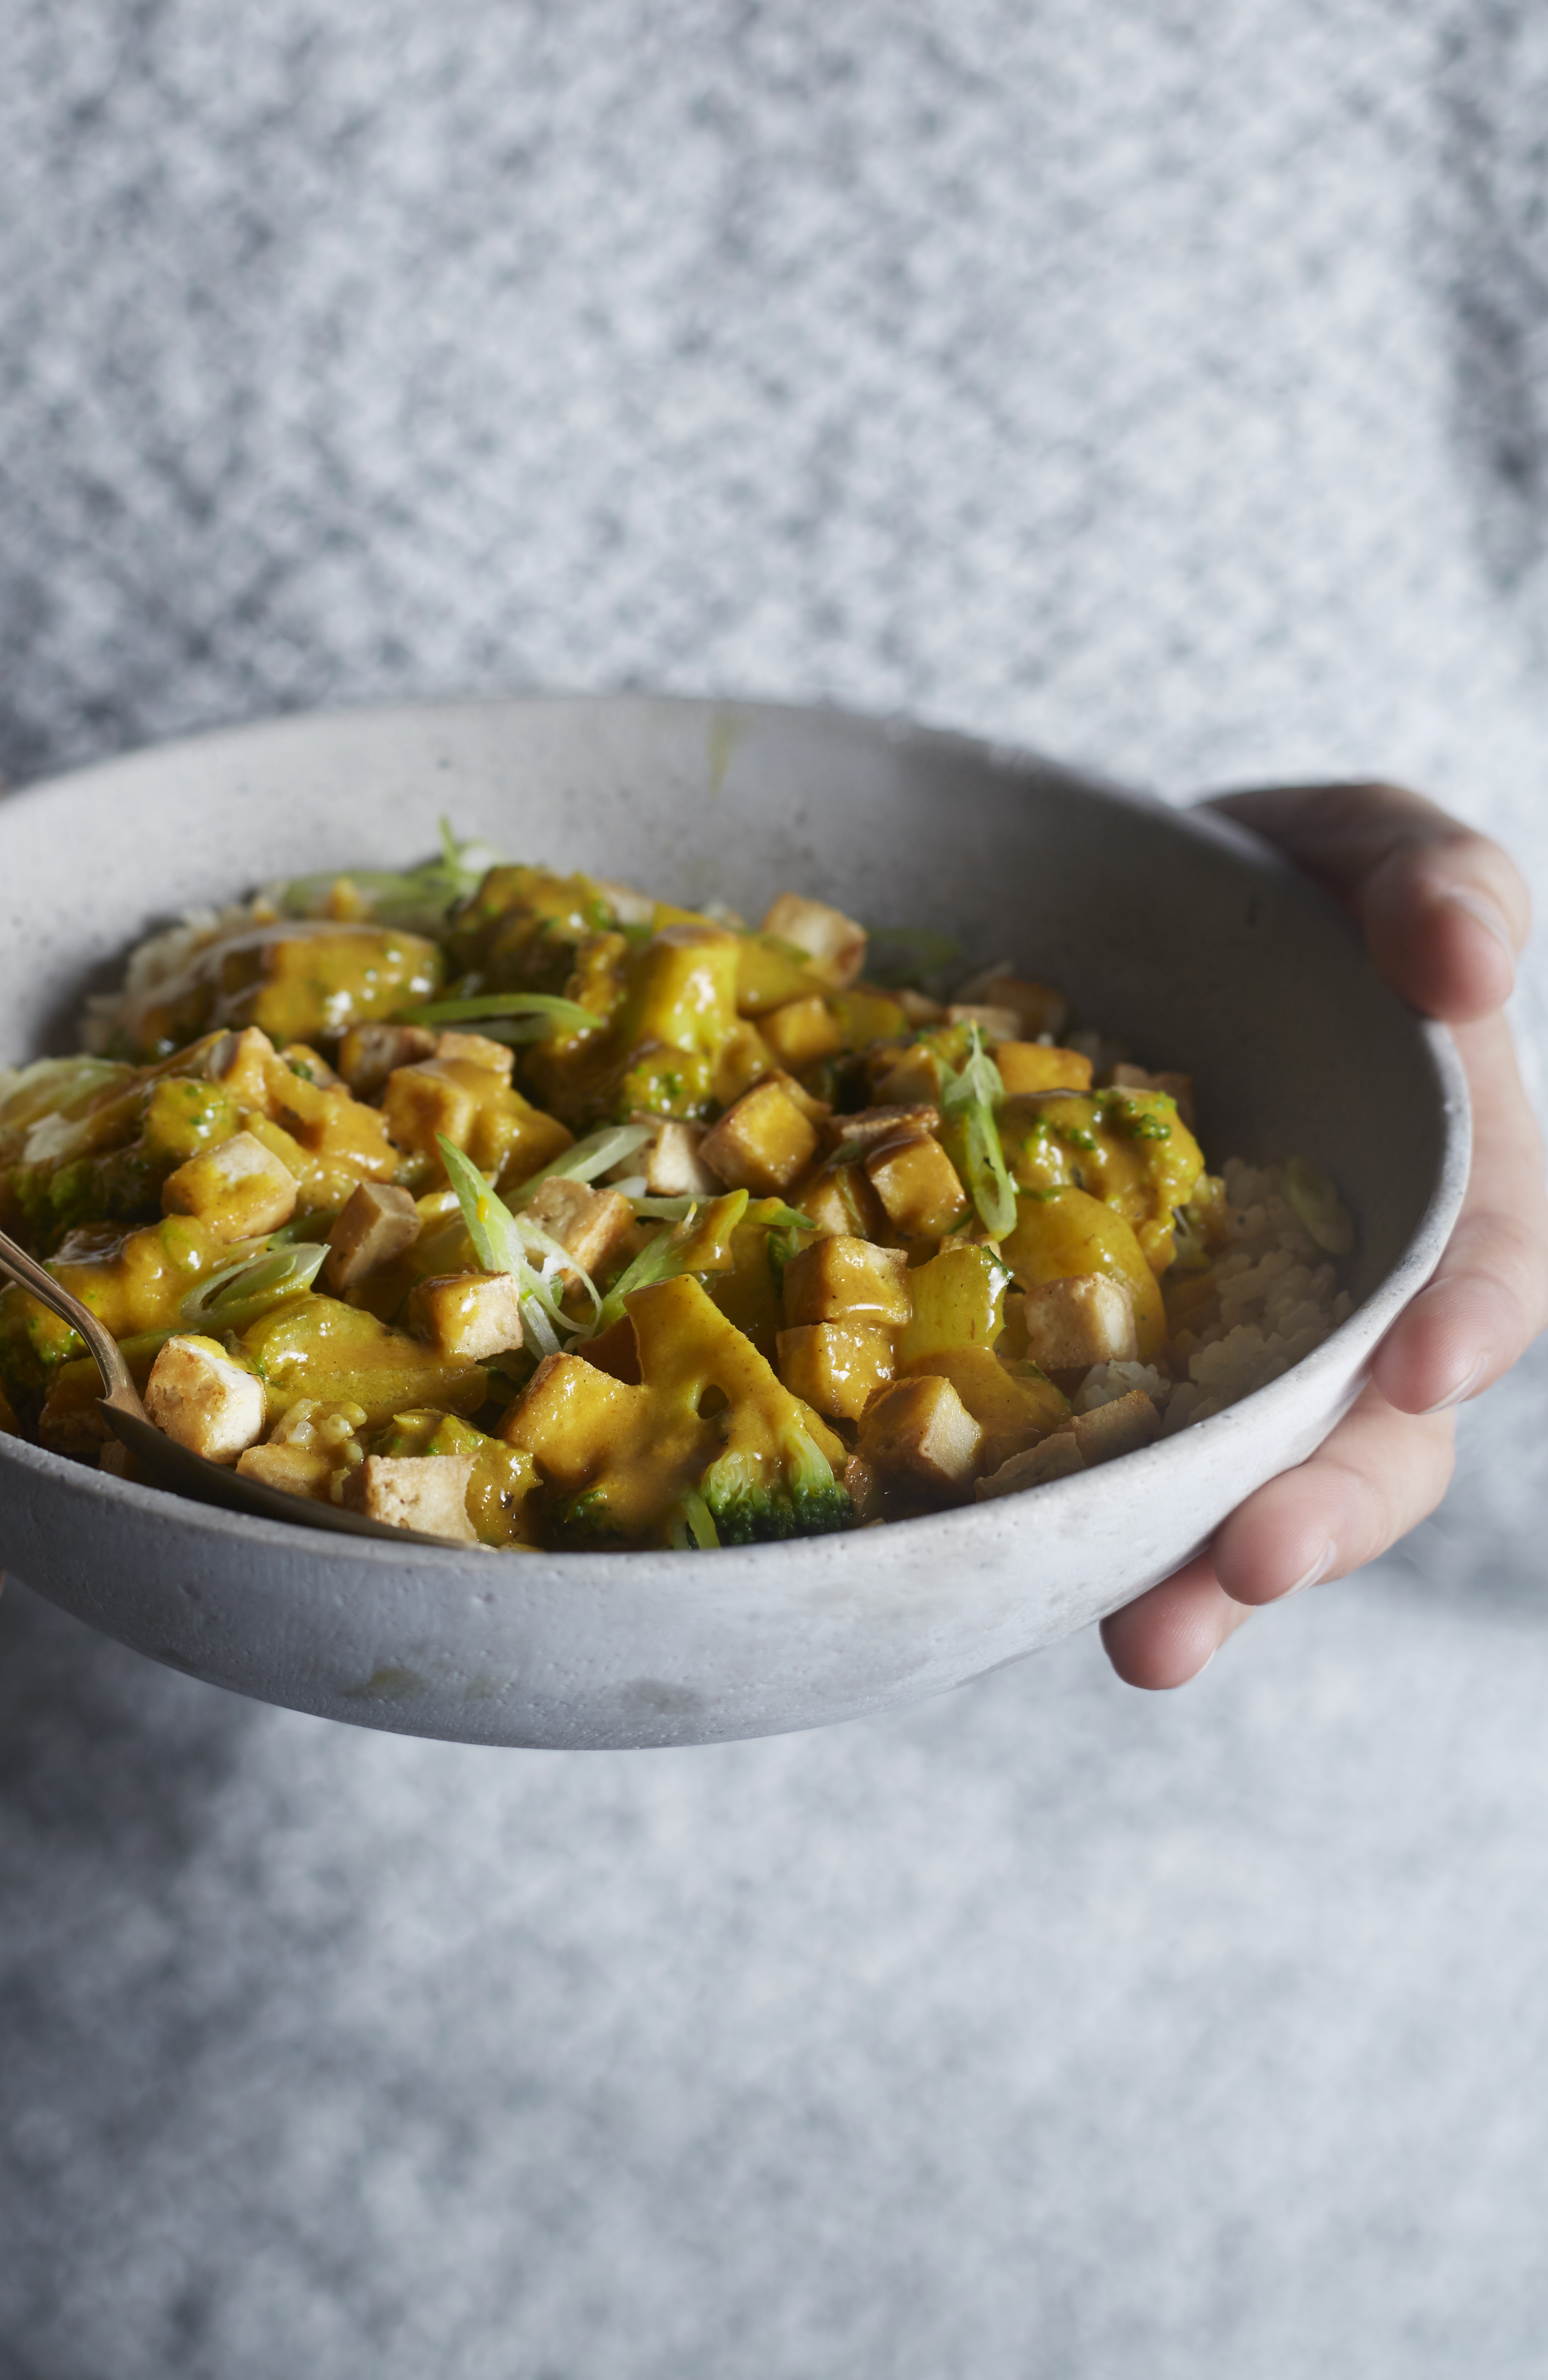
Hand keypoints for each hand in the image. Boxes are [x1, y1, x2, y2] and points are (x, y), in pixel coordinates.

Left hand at [1102, 783, 1544, 1688]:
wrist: (1109, 936)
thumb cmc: (1276, 894)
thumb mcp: (1368, 848)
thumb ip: (1437, 885)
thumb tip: (1463, 961)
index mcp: (1448, 1187)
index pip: (1490, 1271)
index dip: (1469, 1325)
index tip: (1417, 1371)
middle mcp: (1352, 1300)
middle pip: (1373, 1435)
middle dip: (1323, 1514)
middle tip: (1244, 1571)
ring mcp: (1229, 1352)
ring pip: (1244, 1487)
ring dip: (1200, 1574)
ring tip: (1147, 1643)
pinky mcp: (1101, 1368)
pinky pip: (1099, 1458)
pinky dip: (1068, 1524)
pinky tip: (1001, 1572)